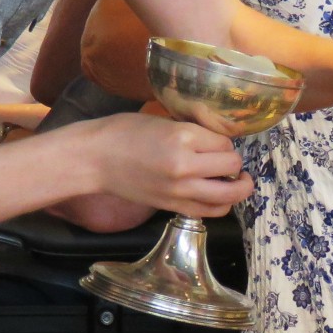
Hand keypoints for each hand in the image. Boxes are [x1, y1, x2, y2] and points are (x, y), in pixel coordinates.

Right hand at [88, 112, 254, 217]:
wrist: (94, 160)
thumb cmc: (122, 133)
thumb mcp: (162, 120)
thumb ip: (192, 132)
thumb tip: (219, 141)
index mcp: (183, 137)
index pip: (225, 142)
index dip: (224, 141)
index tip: (216, 142)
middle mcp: (185, 166)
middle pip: (232, 166)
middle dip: (235, 162)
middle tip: (228, 159)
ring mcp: (180, 190)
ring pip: (229, 195)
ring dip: (238, 187)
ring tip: (236, 181)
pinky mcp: (172, 206)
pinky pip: (210, 211)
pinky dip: (221, 204)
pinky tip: (218, 195)